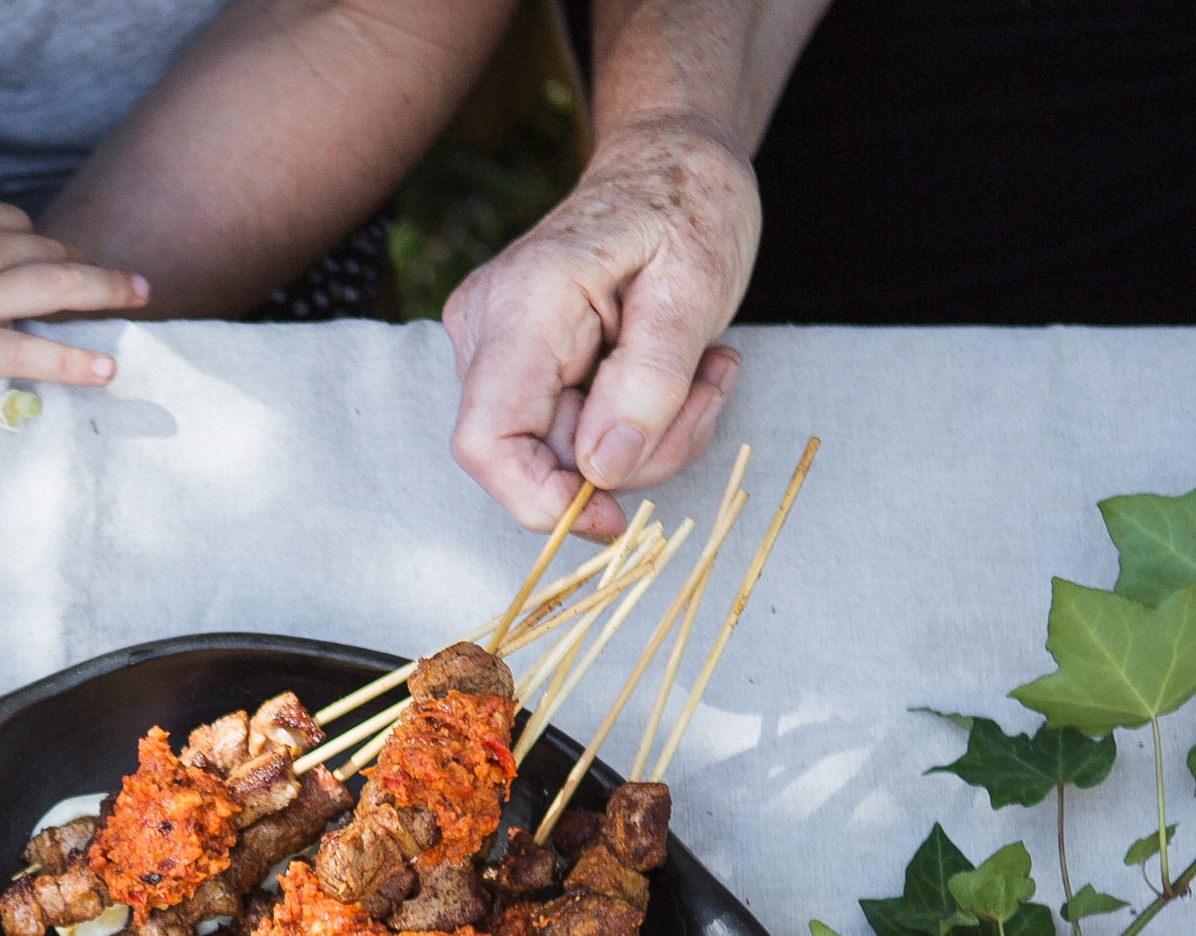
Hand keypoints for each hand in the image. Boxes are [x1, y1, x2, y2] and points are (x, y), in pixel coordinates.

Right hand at [0, 196, 146, 394]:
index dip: (37, 241)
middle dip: (84, 260)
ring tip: (140, 295)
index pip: (11, 223)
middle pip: (45, 249)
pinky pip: (32, 351)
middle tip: (115, 275)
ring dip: (105, 288)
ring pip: (58, 286)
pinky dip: (75, 359)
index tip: (50, 255)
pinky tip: (106, 368)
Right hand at [443, 118, 754, 536]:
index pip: (487, 441)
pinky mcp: (515, 364)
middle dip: (634, 453)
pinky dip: (633, 422)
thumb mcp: (696, 286)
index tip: (614, 517)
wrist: (667, 159)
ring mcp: (493, 348)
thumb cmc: (687, 205)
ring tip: (703, 368)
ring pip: (561, 453)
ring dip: (648, 437)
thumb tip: (602, 471)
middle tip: (709, 388)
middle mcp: (485, 330)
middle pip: (535, 457)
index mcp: (524, 305)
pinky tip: (671, 369)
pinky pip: (571, 433)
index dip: (541, 501)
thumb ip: (650, 380)